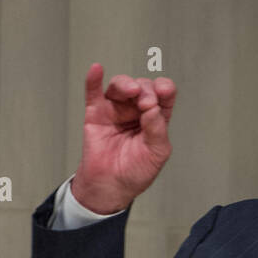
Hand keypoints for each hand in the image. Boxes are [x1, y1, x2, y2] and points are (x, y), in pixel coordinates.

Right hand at [70, 63, 176, 213]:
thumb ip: (157, 129)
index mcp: (156, 118)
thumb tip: (153, 106)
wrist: (110, 186)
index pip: (164, 95)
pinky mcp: (96, 113)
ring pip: (121, 86)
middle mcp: (136, 110)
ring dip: (126, 84)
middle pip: (143, 86)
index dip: (164, 89)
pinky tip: (97, 70)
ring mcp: (116, 110)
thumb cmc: (135, 171)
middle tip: (145, 104)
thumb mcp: (157, 153)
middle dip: (146, 90)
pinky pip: (93, 92)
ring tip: (131, 91)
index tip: (163, 93)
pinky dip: (94, 79)